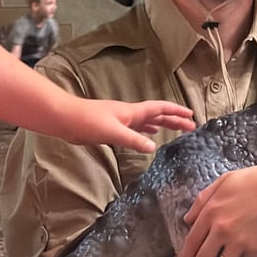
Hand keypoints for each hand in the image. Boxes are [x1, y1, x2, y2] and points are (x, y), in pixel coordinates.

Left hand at [58, 97, 194, 153]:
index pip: (160, 109)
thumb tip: (154, 147)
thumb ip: (133, 140)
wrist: (66, 119)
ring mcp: (121, 121)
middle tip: (190, 126)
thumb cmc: (88, 121)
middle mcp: (129, 115)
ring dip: (162, 125)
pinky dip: (146, 132)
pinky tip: (149, 136)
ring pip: (147, 122)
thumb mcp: (113, 132)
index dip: (176, 111)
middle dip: (174, 120)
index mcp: (132, 112)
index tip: (191, 115)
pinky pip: (136, 129)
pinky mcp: (112, 129)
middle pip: (157, 116)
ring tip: (175, 130)